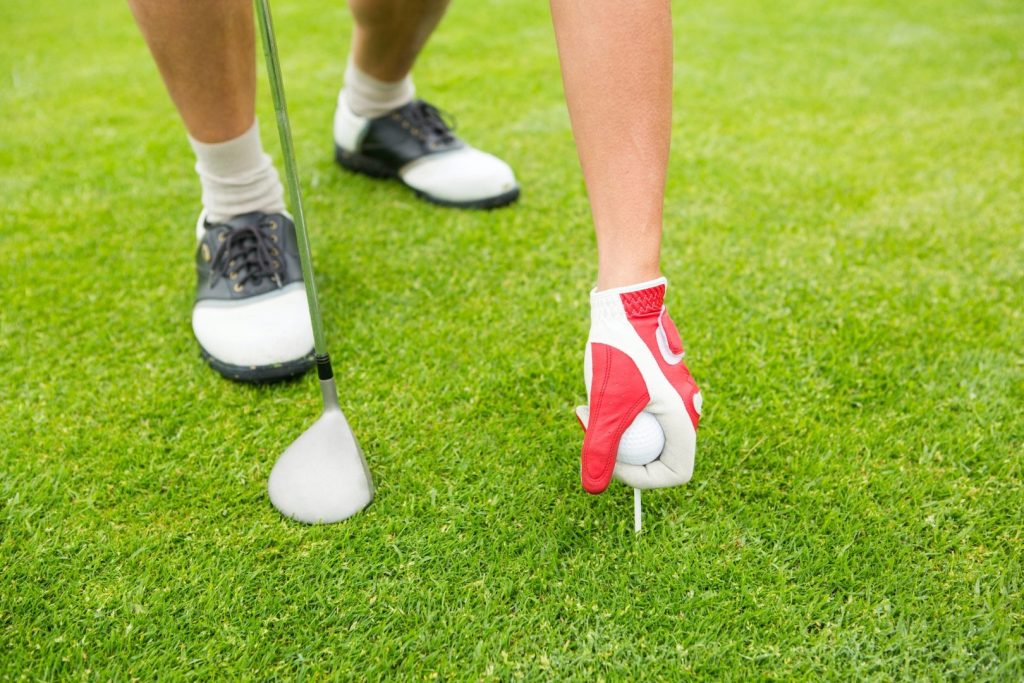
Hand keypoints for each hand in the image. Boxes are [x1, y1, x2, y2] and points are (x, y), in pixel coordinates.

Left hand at [575, 277, 701, 492]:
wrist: (624, 302)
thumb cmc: (620, 350)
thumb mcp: (606, 406)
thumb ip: (600, 448)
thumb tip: (593, 487)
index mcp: (683, 420)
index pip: (674, 473)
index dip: (640, 477)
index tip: (610, 461)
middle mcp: (685, 409)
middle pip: (656, 452)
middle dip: (620, 449)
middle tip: (590, 430)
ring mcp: (674, 394)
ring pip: (645, 430)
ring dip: (614, 428)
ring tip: (587, 407)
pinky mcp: (659, 382)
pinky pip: (642, 410)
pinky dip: (617, 409)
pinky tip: (597, 390)